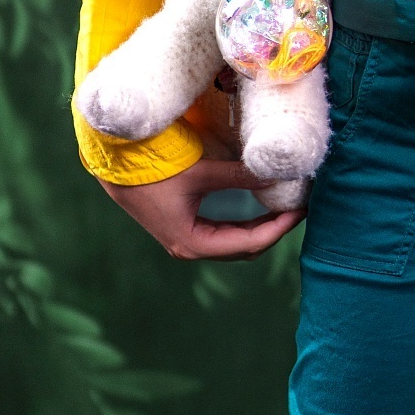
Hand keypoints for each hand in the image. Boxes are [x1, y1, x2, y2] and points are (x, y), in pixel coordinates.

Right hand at [98, 147, 300, 260]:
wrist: (114, 166)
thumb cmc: (153, 169)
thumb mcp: (200, 172)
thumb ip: (238, 175)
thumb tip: (277, 174)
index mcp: (193, 243)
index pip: (249, 243)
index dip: (279, 228)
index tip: (300, 210)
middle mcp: (190, 249)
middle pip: (245, 248)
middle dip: (274, 229)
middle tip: (298, 207)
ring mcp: (186, 241)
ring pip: (235, 243)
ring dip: (262, 228)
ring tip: (285, 207)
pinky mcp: (185, 229)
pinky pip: (224, 234)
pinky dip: (246, 223)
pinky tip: (261, 207)